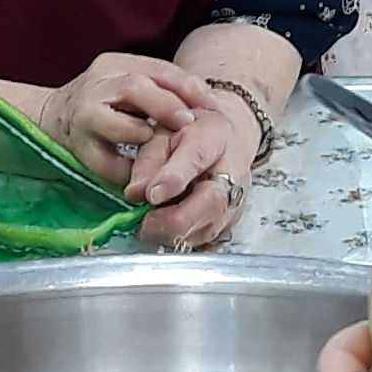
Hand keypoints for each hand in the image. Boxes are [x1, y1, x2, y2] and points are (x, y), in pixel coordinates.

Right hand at [34, 53, 209, 187]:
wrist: (48, 121)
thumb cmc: (101, 106)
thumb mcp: (127, 88)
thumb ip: (158, 89)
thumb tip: (206, 98)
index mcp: (114, 65)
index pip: (157, 69)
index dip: (188, 86)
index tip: (212, 104)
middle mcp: (96, 85)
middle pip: (136, 88)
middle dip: (168, 107)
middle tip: (189, 123)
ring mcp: (83, 116)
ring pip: (118, 123)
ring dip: (145, 136)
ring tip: (162, 148)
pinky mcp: (77, 147)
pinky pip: (107, 161)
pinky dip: (128, 168)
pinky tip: (142, 173)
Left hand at [125, 87, 257, 250]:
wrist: (225, 140)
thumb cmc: (192, 134)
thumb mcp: (164, 133)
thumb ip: (149, 161)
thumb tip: (135, 192)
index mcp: (214, 137)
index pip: (195, 158)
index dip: (172, 179)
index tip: (151, 194)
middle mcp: (233, 171)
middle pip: (210, 204)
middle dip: (171, 220)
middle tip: (142, 220)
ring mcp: (236, 200)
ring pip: (207, 228)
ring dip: (173, 232)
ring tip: (152, 221)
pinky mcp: (231, 221)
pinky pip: (205, 238)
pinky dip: (182, 237)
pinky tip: (168, 226)